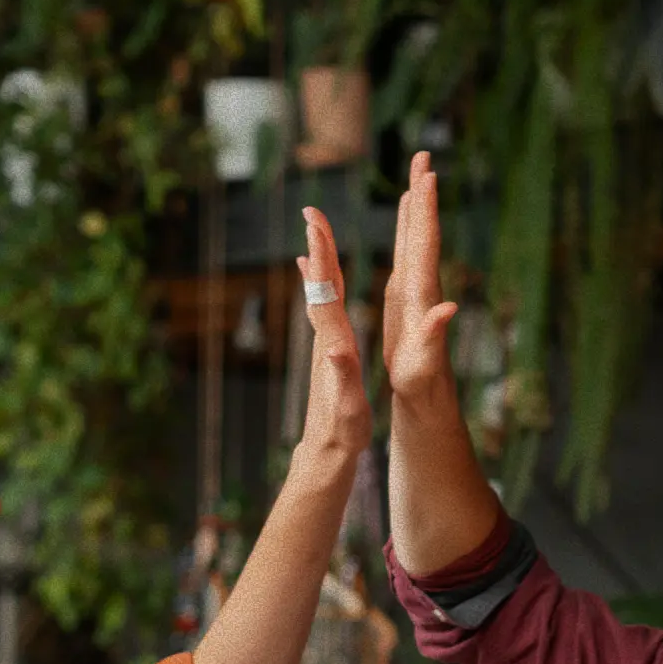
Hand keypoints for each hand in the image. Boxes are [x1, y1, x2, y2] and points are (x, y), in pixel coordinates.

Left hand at [294, 207, 371, 470]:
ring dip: (320, 258)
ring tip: (316, 228)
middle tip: (313, 211)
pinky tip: (314, 271)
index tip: (317, 229)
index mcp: (334, 346)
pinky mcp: (329, 348)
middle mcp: (325, 338)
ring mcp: (325, 342)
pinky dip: (321, 282)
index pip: (326, 296)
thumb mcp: (349, 410)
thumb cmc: (342, 433)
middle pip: (321, 285)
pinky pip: (325, 305)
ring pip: (322, 291)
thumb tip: (336, 352)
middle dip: (319, 246)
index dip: (323, 261)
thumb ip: (343, 381)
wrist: (326, 451)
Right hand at [381, 150, 459, 410]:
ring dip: (416, 206)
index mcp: (423, 295)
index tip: (427, 176)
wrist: (425, 398)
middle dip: (422, 193)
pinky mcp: (406, 297)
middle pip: (423, 231)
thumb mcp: (424, 362)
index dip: (426, 210)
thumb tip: (449, 309)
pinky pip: (406, 252)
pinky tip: (405, 216)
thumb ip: (435, 335)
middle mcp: (423, 286)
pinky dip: (404, 229)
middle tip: (423, 154)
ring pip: (416, 238)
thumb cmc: (422, 385)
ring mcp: (415, 289)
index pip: (426, 244)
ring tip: (417, 173)